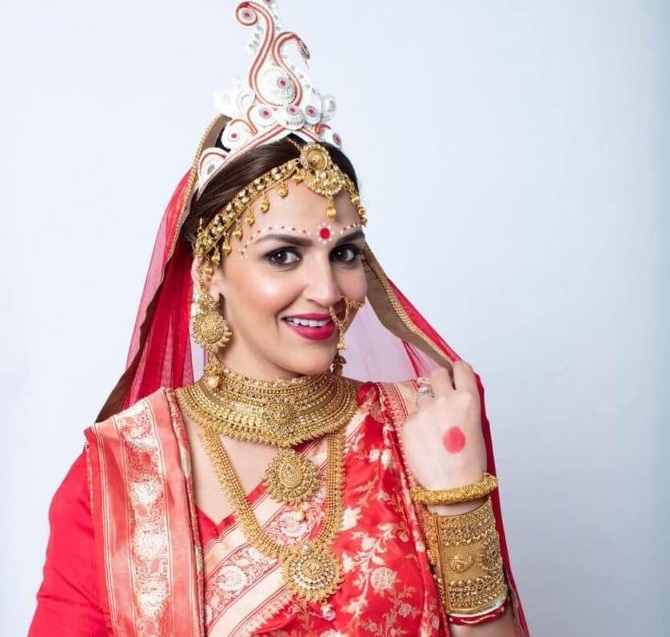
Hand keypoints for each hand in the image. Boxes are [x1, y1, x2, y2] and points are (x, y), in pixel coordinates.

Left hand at [400, 363, 486, 509]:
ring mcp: (425, 411)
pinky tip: (425, 441)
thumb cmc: (469, 462)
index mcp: (468, 399)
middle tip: (440, 397)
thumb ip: (465, 404)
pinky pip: (413, 415)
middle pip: (436, 374)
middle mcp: (445, 400)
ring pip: (422, 395)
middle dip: (438, 383)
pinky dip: (417, 424)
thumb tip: (456, 391)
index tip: (454, 376)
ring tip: (433, 429)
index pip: (460, 368)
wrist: (453, 488)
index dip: (456, 372)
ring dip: (426, 406)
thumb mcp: (477, 427)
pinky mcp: (409, 423)